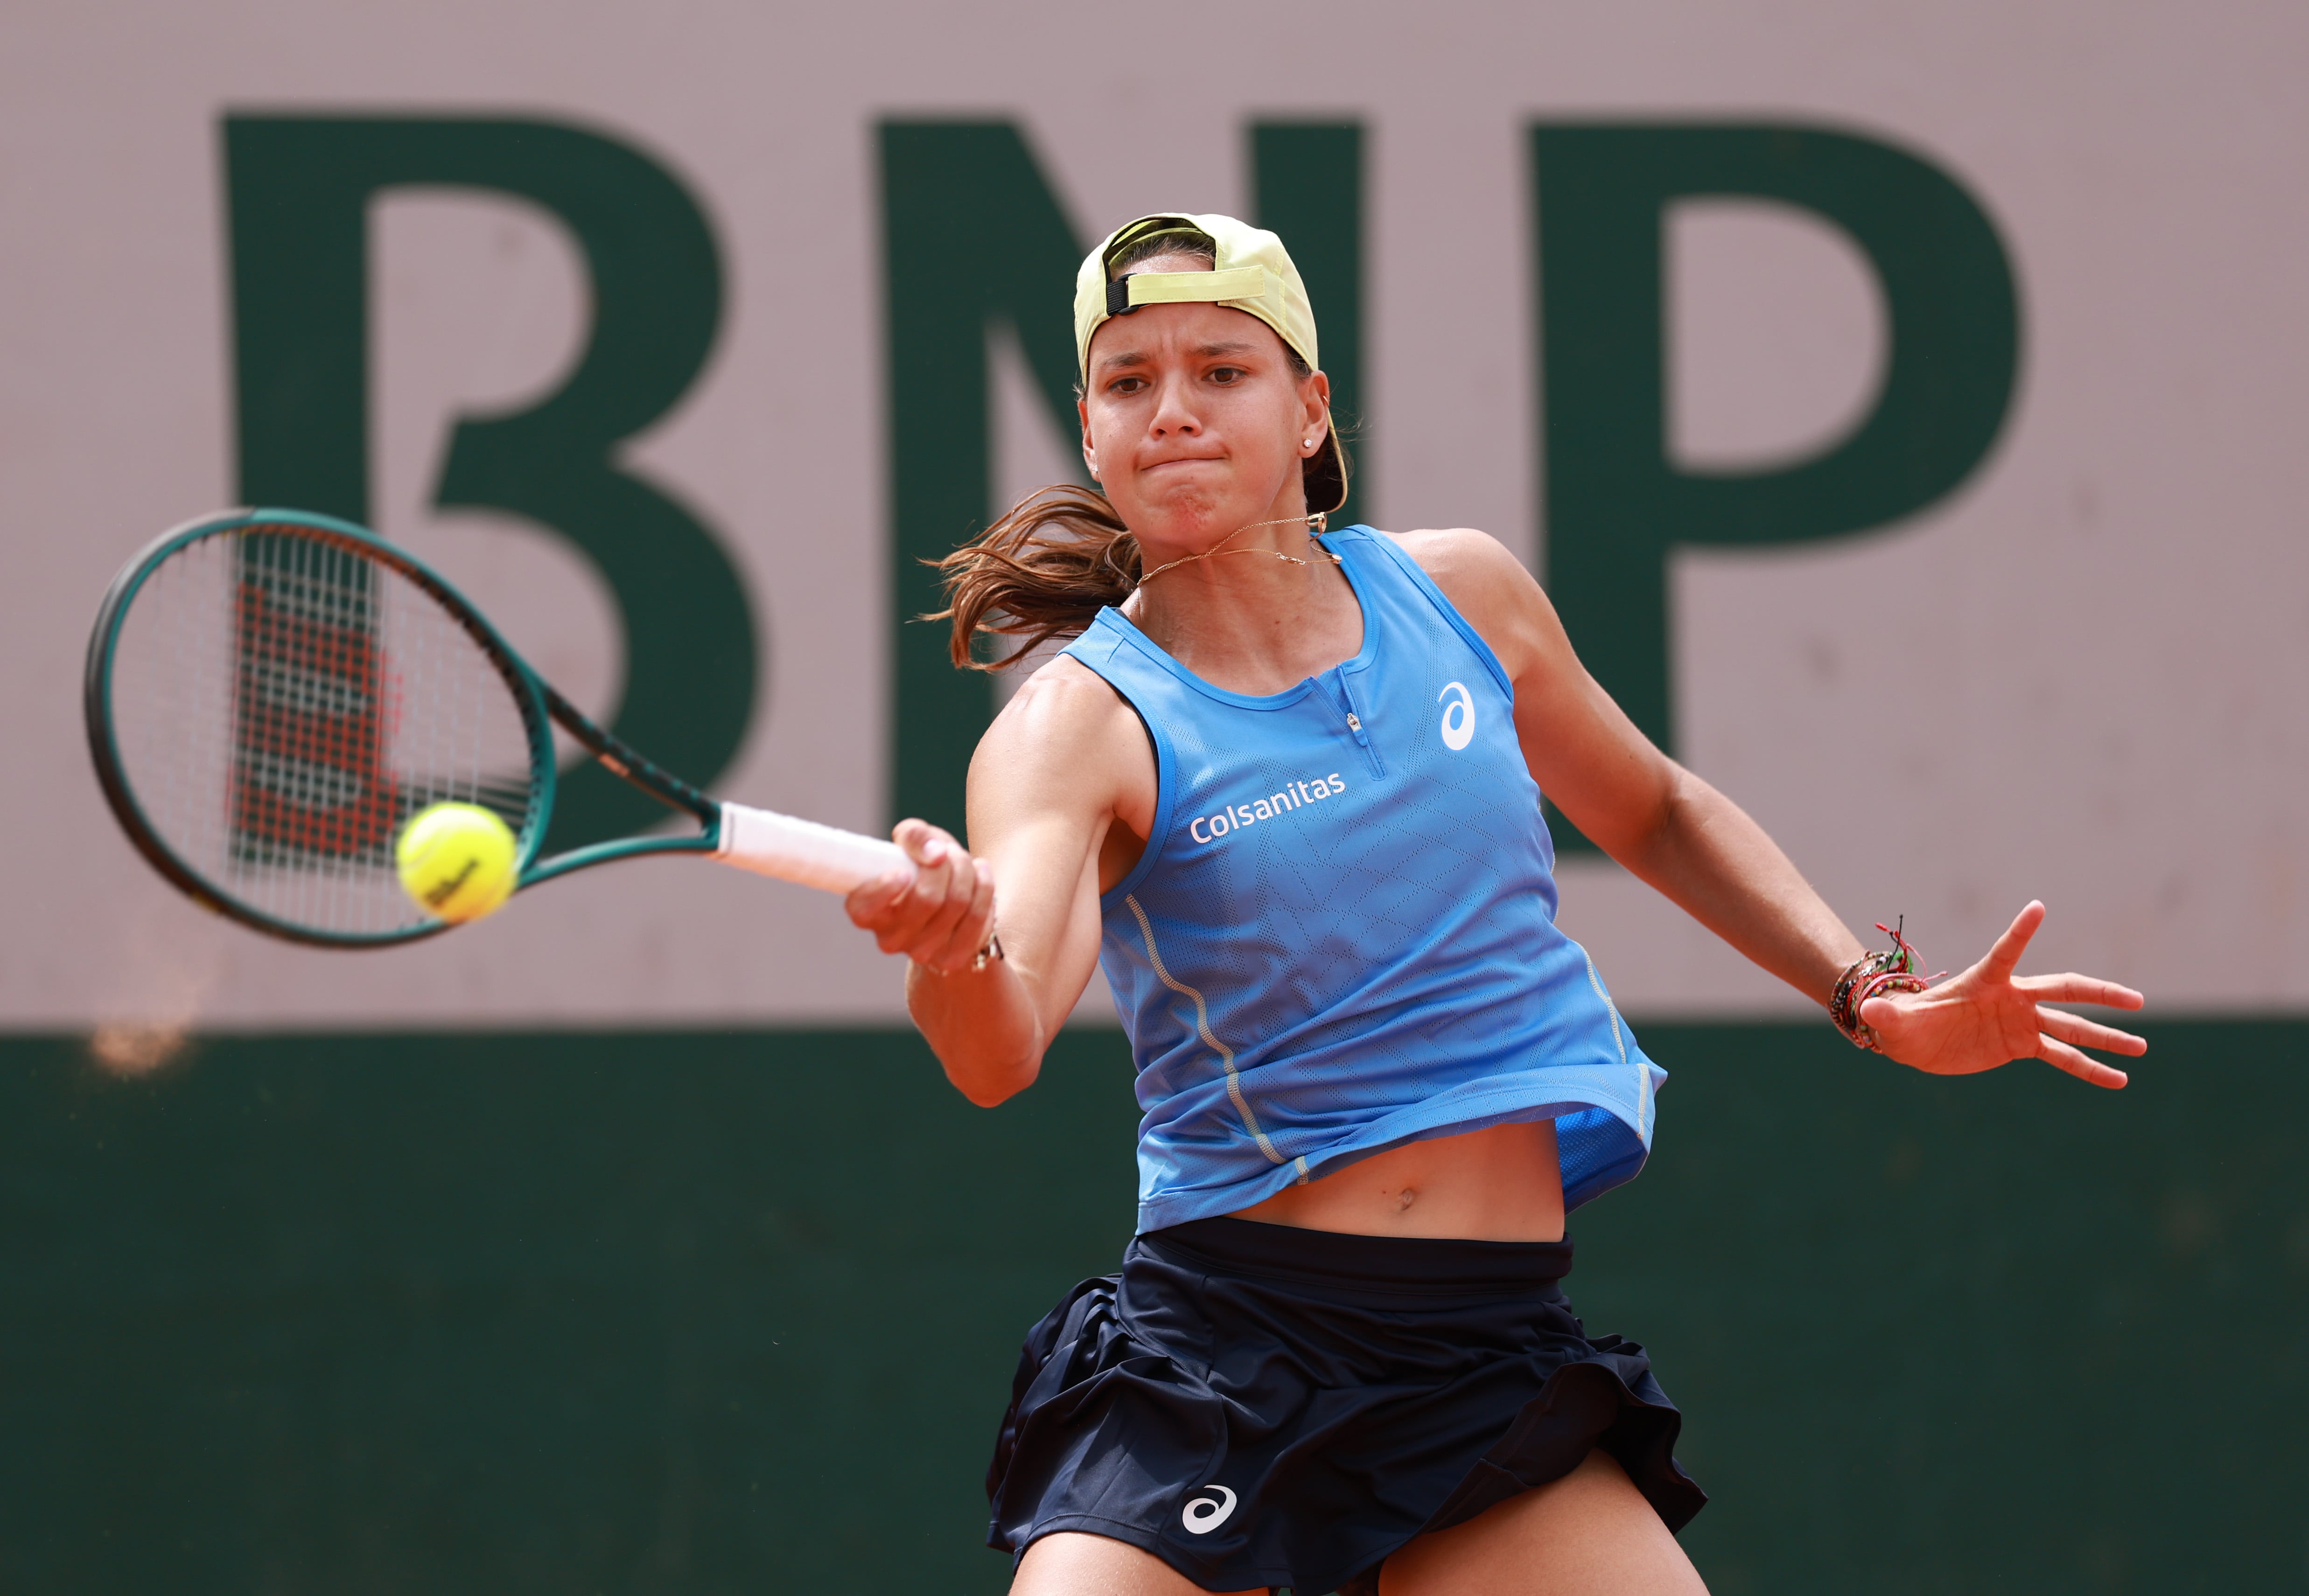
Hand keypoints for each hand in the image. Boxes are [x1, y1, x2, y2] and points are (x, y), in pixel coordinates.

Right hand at [844, 819, 996, 973]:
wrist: (947, 899)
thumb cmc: (920, 867)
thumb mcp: (912, 842)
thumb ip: (914, 835)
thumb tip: (935, 853)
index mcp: (866, 911)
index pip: (865, 908)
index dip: (885, 889)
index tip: (904, 871)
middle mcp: (889, 939)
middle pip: (927, 899)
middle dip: (946, 865)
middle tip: (948, 852)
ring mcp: (920, 953)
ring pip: (956, 904)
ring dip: (967, 872)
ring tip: (964, 861)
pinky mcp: (950, 959)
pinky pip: (977, 918)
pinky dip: (984, 889)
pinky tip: (981, 874)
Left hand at [1858, 901, 2144, 1088]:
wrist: (1915, 1040)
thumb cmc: (1906, 1023)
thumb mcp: (1895, 1022)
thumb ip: (1887, 1015)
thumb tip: (1868, 1013)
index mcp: (1983, 980)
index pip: (2004, 951)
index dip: (2018, 931)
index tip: (2036, 906)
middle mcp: (2011, 997)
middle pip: (2063, 990)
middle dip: (2099, 993)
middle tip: (2136, 1000)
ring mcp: (2021, 1021)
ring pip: (2072, 1027)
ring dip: (2106, 1037)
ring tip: (2142, 1049)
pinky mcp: (2022, 1045)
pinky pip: (2062, 1057)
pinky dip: (2089, 1069)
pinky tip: (2118, 1081)